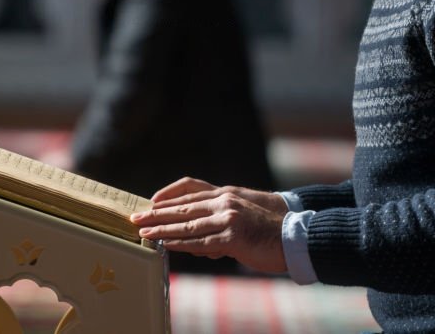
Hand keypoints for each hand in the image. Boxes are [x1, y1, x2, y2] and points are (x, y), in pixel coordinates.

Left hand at [130, 178, 288, 273]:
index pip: (191, 190)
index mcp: (226, 194)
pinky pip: (200, 241)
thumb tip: (196, 243)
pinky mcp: (233, 236)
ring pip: (187, 224)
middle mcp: (224, 201)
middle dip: (157, 213)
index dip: (168, 196)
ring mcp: (228, 217)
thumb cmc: (271, 230)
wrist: (298, 235)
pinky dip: (180, 242)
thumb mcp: (243, 216)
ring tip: (144, 232)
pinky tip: (166, 244)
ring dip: (162, 229)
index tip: (151, 202)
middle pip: (183, 206)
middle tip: (136, 218)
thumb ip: (218, 225)